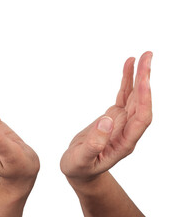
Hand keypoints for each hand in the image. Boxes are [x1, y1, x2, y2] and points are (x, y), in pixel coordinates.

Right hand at [60, 51, 152, 182]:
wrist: (79, 169)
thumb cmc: (79, 168)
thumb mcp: (81, 160)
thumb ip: (93, 144)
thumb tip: (107, 121)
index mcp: (124, 143)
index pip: (141, 119)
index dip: (144, 99)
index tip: (144, 79)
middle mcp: (127, 131)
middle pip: (142, 103)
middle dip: (145, 80)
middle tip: (147, 56)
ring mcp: (121, 123)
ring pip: (134, 97)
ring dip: (139, 77)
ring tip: (141, 57)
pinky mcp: (113, 117)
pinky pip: (123, 96)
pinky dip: (127, 82)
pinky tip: (128, 67)